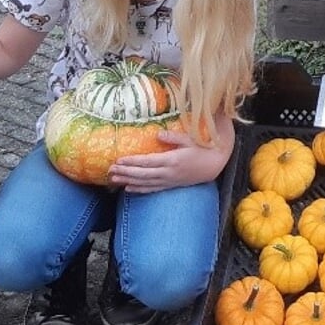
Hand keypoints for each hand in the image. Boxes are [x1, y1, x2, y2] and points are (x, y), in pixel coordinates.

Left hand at [108, 131, 227, 193]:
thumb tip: (158, 135)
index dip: (132, 162)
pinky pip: (152, 189)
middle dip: (125, 172)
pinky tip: (128, 189)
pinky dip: (139, 189)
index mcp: (172, 160)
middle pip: (142, 174)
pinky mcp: (171, 185)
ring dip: (128, 181)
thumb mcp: (190, 139)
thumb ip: (174, 137)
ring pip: (145, 183)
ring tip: (114, 180)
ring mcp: (169, 181)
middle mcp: (168, 173)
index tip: (118, 160)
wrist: (215, 164)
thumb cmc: (203, 148)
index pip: (147, 162)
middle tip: (110, 170)